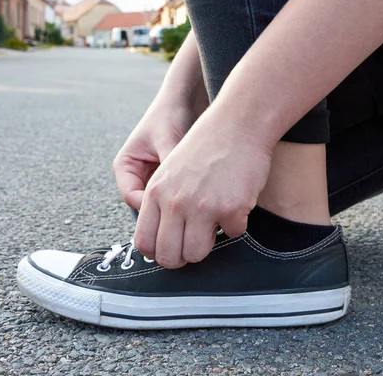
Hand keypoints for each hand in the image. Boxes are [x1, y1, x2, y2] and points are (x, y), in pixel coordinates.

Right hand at [113, 101, 195, 209]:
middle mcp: (139, 174)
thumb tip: (179, 193)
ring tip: (197, 198)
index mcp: (126, 165)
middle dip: (166, 208)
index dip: (150, 205)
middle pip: (148, 204)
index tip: (172, 207)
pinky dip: (188, 196)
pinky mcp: (173, 178)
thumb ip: (170, 166)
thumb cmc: (171, 113)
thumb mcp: (168, 140)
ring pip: (164, 202)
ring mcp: (156, 178)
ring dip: (179, 202)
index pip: (132, 197)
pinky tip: (202, 193)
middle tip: (188, 211)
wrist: (188, 98)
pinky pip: (178, 195)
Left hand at [133, 108, 272, 268]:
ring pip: (197, 254)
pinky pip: (233, 234)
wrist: (237, 124)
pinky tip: (237, 200)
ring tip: (216, 223)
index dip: (158, 253)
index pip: (144, 242)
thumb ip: (162, 200)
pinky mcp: (231, 209)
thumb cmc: (207, 145)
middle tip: (194, 246)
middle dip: (182, 258)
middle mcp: (175, 203)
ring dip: (208, 245)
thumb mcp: (170, 169)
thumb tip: (163, 237)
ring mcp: (202, 207)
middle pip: (169, 256)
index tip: (171, 250)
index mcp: (156, 192)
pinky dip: (238, 223)